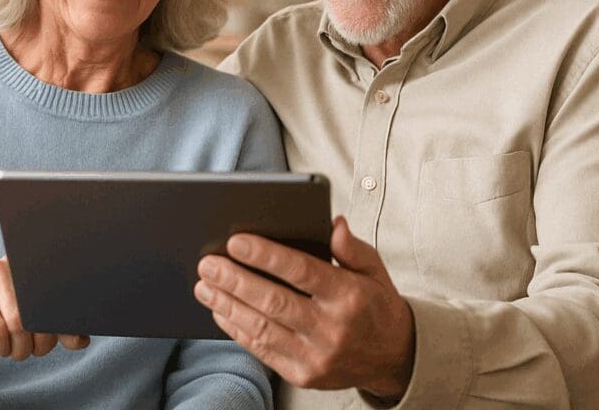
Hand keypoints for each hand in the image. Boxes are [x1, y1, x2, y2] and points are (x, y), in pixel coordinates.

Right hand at [0, 257, 88, 368]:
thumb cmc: (7, 322)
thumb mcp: (39, 326)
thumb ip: (62, 330)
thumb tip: (82, 340)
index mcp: (38, 265)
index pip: (60, 290)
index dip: (61, 320)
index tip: (57, 335)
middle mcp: (15, 262)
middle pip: (39, 310)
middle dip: (41, 341)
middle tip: (35, 350)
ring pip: (17, 321)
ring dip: (20, 348)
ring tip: (16, 350)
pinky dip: (2, 347)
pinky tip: (0, 347)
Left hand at [194, 216, 414, 400]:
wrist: (393, 358)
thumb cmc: (375, 305)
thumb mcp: (374, 270)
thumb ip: (351, 247)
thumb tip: (333, 223)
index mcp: (349, 296)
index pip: (301, 272)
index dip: (266, 256)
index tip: (235, 241)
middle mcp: (332, 329)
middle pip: (274, 301)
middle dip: (235, 280)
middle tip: (208, 263)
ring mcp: (316, 356)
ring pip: (262, 328)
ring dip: (228, 305)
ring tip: (204, 285)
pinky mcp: (302, 375)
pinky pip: (262, 350)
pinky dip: (237, 330)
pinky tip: (220, 310)